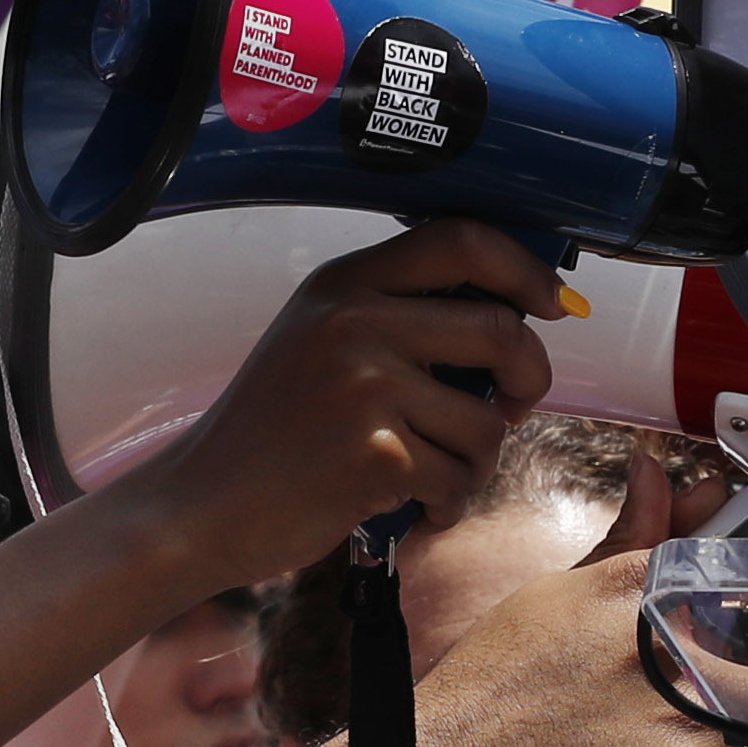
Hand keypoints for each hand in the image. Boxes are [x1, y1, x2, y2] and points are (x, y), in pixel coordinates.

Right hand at [113, 221, 563, 586]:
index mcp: (342, 285)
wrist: (199, 506)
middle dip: (530, 378)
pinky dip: (447, 503)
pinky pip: (459, 478)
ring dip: (476, 461)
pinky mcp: (377, 454)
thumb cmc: (270, 434)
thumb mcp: (317, 341)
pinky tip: (409, 506)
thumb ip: (394, 316)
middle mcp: (354, 323)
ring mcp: (365, 387)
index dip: (523, 268)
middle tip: (513, 408)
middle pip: (501, 330)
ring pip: (488, 420)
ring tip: (431, 474)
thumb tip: (513, 316)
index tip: (548, 303)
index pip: (461, 239)